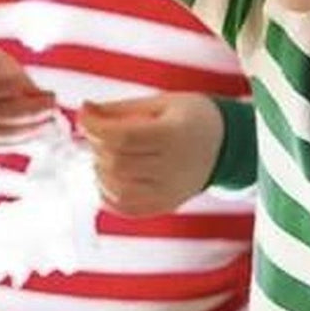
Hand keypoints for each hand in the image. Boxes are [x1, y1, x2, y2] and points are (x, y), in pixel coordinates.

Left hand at [79, 93, 225, 215]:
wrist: (224, 144)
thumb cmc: (190, 118)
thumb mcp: (160, 102)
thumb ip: (120, 109)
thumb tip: (85, 110)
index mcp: (174, 135)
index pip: (123, 137)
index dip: (96, 126)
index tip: (86, 115)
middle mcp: (173, 167)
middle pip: (117, 164)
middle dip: (97, 146)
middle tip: (99, 133)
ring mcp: (170, 191)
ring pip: (118, 189)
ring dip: (100, 170)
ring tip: (106, 154)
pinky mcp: (166, 205)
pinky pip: (127, 208)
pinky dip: (108, 194)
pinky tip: (109, 176)